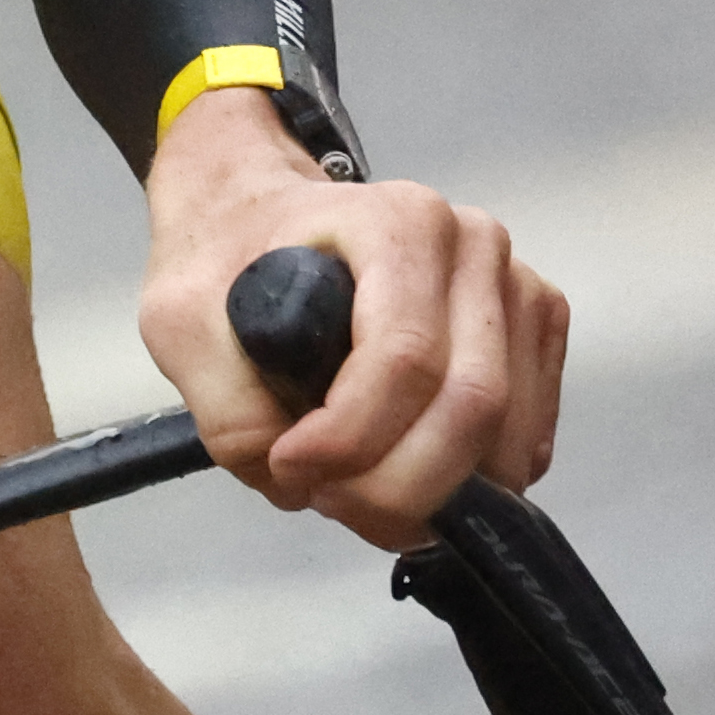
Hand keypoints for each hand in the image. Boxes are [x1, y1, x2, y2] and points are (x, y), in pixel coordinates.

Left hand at [139, 87, 567, 546]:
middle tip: (327, 501)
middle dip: (397, 484)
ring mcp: (515, 287)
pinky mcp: (533, 333)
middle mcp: (473, 246)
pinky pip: (524, 438)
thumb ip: (227, 408)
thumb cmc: (226, 255)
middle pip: (469, 405)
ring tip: (354, 489)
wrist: (257, 213)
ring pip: (505, 435)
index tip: (290, 465)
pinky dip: (469, 478)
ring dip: (432, 491)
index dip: (351, 438)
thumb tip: (295, 483)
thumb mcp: (180, 320)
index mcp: (397, 221)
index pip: (403, 359)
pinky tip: (401, 467)